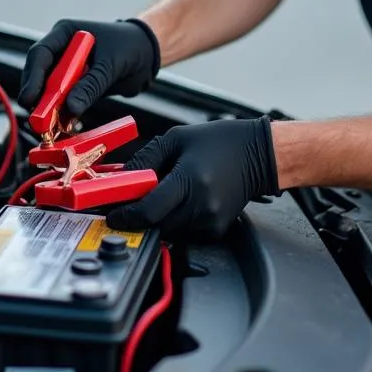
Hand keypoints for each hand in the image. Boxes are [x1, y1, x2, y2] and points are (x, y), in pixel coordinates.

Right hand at [17, 18, 159, 118]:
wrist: (149, 53)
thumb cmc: (131, 46)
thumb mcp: (111, 65)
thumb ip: (91, 85)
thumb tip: (70, 108)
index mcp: (65, 34)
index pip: (40, 55)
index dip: (33, 78)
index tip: (29, 99)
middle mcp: (62, 51)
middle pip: (40, 75)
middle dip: (38, 98)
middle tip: (37, 121)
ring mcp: (68, 69)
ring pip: (49, 91)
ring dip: (49, 110)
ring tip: (49, 129)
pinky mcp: (76, 86)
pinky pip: (64, 102)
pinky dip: (63, 115)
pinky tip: (65, 128)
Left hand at [105, 116, 279, 237]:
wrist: (259, 154)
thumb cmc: (219, 142)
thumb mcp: (176, 139)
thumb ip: (145, 160)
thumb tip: (120, 180)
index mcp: (190, 181)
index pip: (148, 211)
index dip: (125, 216)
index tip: (112, 214)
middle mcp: (201, 206)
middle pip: (155, 225)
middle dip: (139, 215)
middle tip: (132, 200)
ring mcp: (211, 221)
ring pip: (168, 231)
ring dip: (158, 217)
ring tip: (166, 192)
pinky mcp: (217, 230)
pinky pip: (184, 232)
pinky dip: (176, 219)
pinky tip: (184, 200)